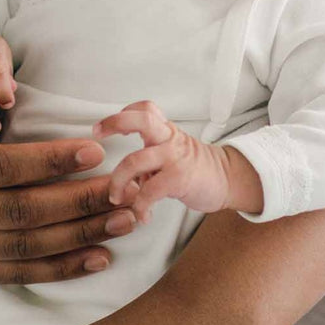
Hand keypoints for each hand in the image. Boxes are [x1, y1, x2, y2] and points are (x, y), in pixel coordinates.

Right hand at [0, 93, 139, 282]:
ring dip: (81, 235)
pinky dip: (62, 269)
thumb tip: (12, 92)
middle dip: (79, 201)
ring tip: (125, 220)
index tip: (94, 149)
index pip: (1, 167)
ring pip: (27, 244)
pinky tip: (99, 257)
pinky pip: (20, 272)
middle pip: (23, 210)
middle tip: (124, 188)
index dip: (49, 161)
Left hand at [92, 100, 242, 222]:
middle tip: (98, 134)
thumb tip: (124, 179)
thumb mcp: (170, 153)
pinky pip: (149, 191)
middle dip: (114, 123)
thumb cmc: (194, 170)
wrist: (226, 181)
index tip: (103, 127)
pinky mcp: (179, 178)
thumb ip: (147, 159)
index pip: (145, 109)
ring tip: (116, 197)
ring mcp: (174, 157)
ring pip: (134, 161)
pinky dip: (140, 206)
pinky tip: (142, 215)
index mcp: (165, 132)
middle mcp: (169, 140)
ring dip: (118, 182)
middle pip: (141, 119)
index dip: (123, 113)